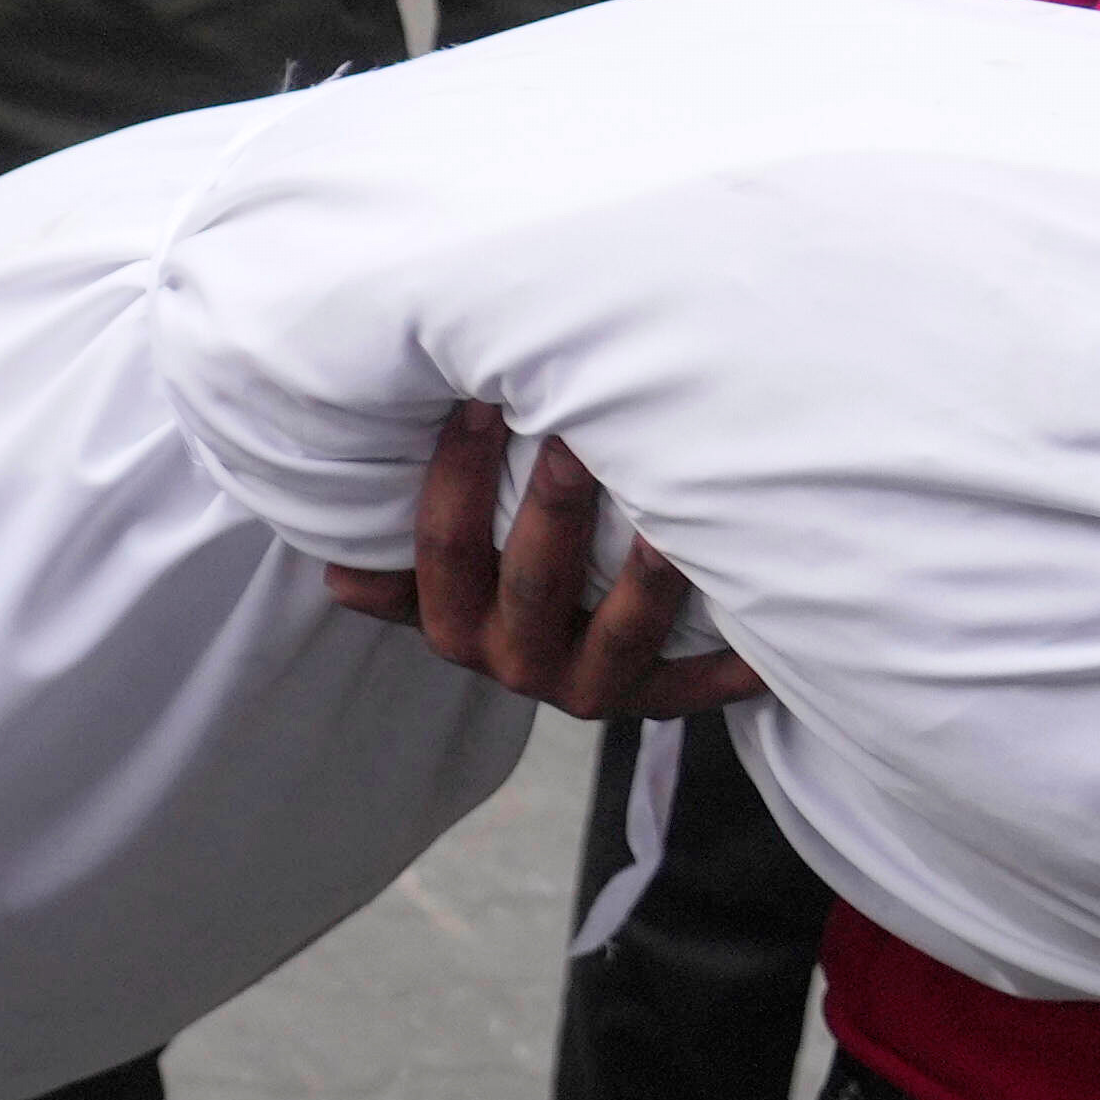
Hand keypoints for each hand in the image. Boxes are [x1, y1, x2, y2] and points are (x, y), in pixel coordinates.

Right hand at [315, 398, 760, 719]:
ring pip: (619, 633)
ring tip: (673, 515)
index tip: (482, 397)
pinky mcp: (657, 701)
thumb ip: (406, 567)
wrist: (584, 669)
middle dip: (556, 506)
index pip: (444, 546)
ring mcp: (589, 689)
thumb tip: (336, 574)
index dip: (458, 474)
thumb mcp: (448, 581)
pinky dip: (733, 659)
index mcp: (454, 627)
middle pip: (532, 583)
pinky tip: (764, 613)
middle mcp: (515, 665)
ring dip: (647, 577)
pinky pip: (697, 684)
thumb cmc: (506, 584)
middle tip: (582, 430)